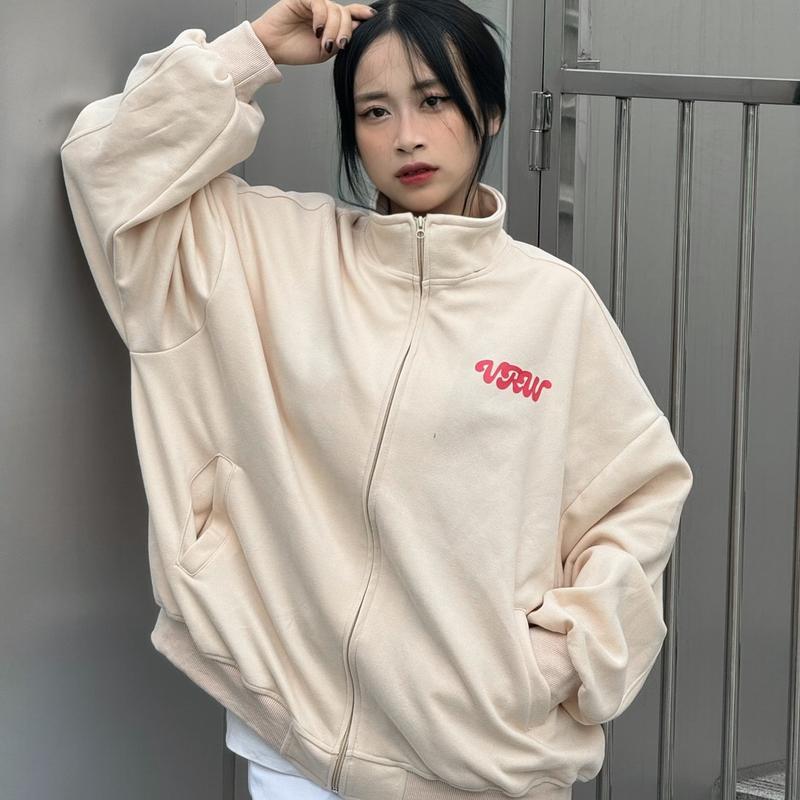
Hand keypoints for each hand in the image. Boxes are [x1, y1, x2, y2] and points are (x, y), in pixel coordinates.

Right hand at [251, 0, 376, 65]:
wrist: (273, 48)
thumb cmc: (296, 50)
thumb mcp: (325, 50)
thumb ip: (340, 39)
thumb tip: (358, 27)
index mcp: (331, 22)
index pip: (350, 13)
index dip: (362, 13)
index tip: (372, 17)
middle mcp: (324, 10)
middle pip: (345, 13)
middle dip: (346, 30)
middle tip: (340, 45)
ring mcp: (314, 3)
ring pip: (334, 10)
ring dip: (333, 28)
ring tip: (325, 43)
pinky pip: (319, 4)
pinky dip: (321, 18)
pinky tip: (317, 30)